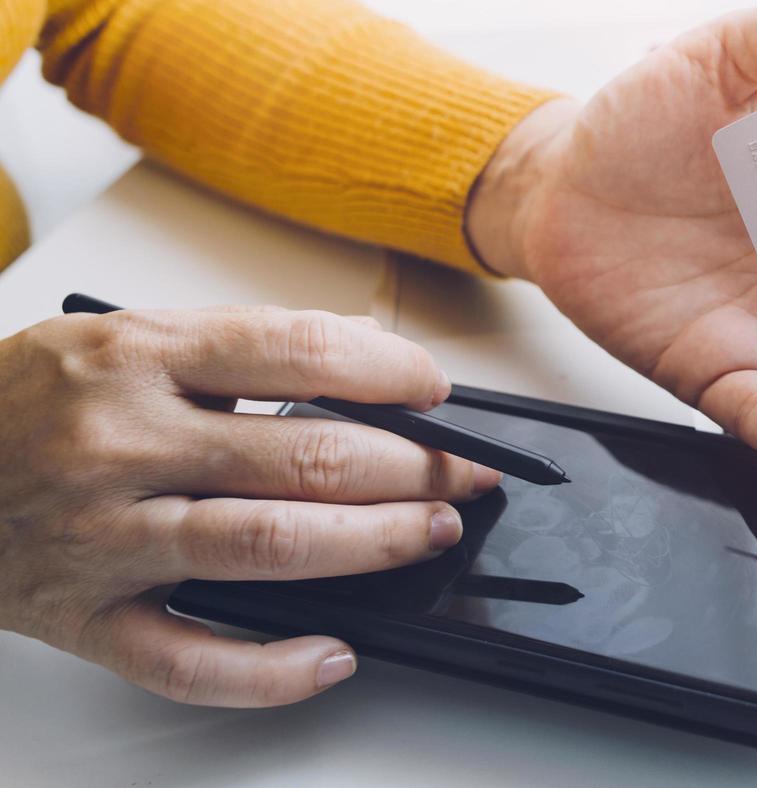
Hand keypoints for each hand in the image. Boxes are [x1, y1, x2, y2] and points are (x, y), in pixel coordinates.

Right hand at [0, 307, 499, 706]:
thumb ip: (234, 347)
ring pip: (269, 547)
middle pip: (305, 457)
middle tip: (463, 476)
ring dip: (372, 545)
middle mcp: (122, 444)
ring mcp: (104, 538)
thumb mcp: (119, 336)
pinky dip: (272, 668)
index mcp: (137, 357)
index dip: (389, 370)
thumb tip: (359, 358)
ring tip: (428, 535)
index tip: (437, 390)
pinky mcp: (85, 619)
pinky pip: (189, 659)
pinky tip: (333, 654)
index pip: (297, 352)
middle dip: (411, 469)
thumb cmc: (24, 402)